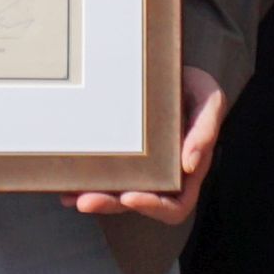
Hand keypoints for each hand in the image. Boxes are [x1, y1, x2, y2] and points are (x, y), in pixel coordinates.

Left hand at [77, 71, 226, 230]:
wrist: (169, 65)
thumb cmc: (195, 86)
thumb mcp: (209, 101)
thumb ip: (205, 131)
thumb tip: (191, 165)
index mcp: (186, 171)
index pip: (175, 205)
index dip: (153, 208)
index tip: (130, 197)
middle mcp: (161, 175)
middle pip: (136, 203)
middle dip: (109, 204)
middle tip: (84, 201)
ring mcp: (139, 167)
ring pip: (114, 193)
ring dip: (92, 196)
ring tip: (68, 194)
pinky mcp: (120, 153)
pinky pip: (102, 173)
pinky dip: (83, 179)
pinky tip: (64, 180)